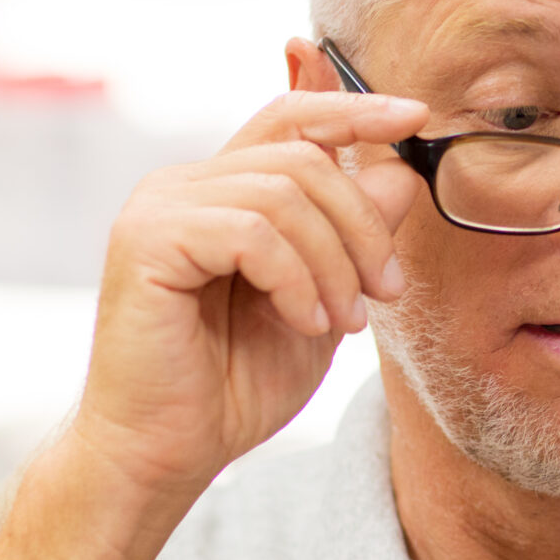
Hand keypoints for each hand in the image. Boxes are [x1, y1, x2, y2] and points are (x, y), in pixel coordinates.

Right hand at [68, 77, 429, 506]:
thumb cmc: (234, 384)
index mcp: (222, 192)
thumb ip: (353, 238)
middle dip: (363, 225)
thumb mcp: (322, 302)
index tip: (414, 117)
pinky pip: (251, 232)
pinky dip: (295, 279)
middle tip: (384, 293)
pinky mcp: (146, 240)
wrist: (169, 451)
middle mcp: (185, 185)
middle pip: (304, 158)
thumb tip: (398, 175)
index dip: (353, 108)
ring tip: (341, 323)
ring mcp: (159, 207)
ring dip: (334, 263)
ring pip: (285, 194)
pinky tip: (303, 322)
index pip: (291, 118)